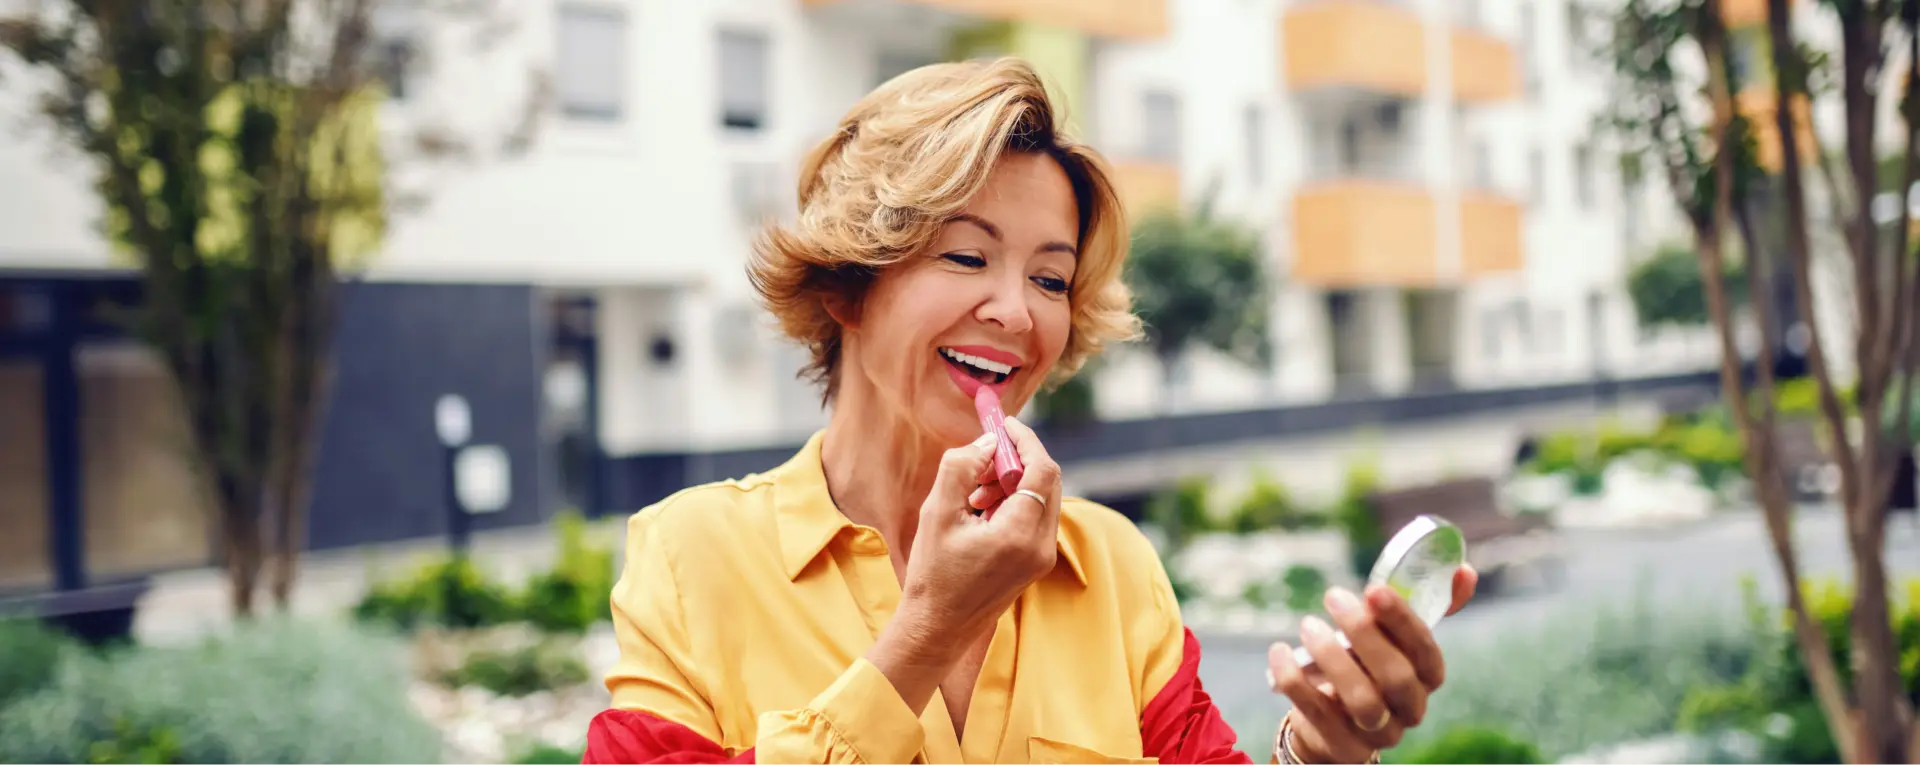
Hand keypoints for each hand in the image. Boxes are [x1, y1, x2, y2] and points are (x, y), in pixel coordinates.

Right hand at [866, 419, 1061, 710]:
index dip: (1024, 440)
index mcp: (1019, 534)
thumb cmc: (933, 575)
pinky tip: (980, 511)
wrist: (937, 629)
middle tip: (982, 458)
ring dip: (1012, 483)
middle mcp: (1040, 547)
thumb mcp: (936, 513)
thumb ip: (961, 467)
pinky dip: (1014, 503)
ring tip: (972, 493)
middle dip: (1017, 461)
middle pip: (1047, 481)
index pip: (1041, 470)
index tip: (1002, 425)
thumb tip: (988, 442)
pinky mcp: (1035, 564)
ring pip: (1043, 499)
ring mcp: (1042, 558)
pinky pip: (1036, 518)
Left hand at [1266, 565, 1477, 764]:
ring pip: (1362, 701)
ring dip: (1332, 657)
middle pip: (1396, 677)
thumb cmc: (1367, 666)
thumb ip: (1425, 605)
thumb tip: (1464, 570)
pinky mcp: (1341, 745)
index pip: (1426, 652)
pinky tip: (1278, 651)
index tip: (1373, 589)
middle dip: (1364, 633)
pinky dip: (1293, 679)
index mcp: (1428, 678)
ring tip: (1308, 625)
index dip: (1402, 621)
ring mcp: (1378, 732)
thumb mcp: (1394, 638)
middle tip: (1334, 596)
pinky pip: (1317, 713)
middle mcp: (1409, 709)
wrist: (1333, 722)